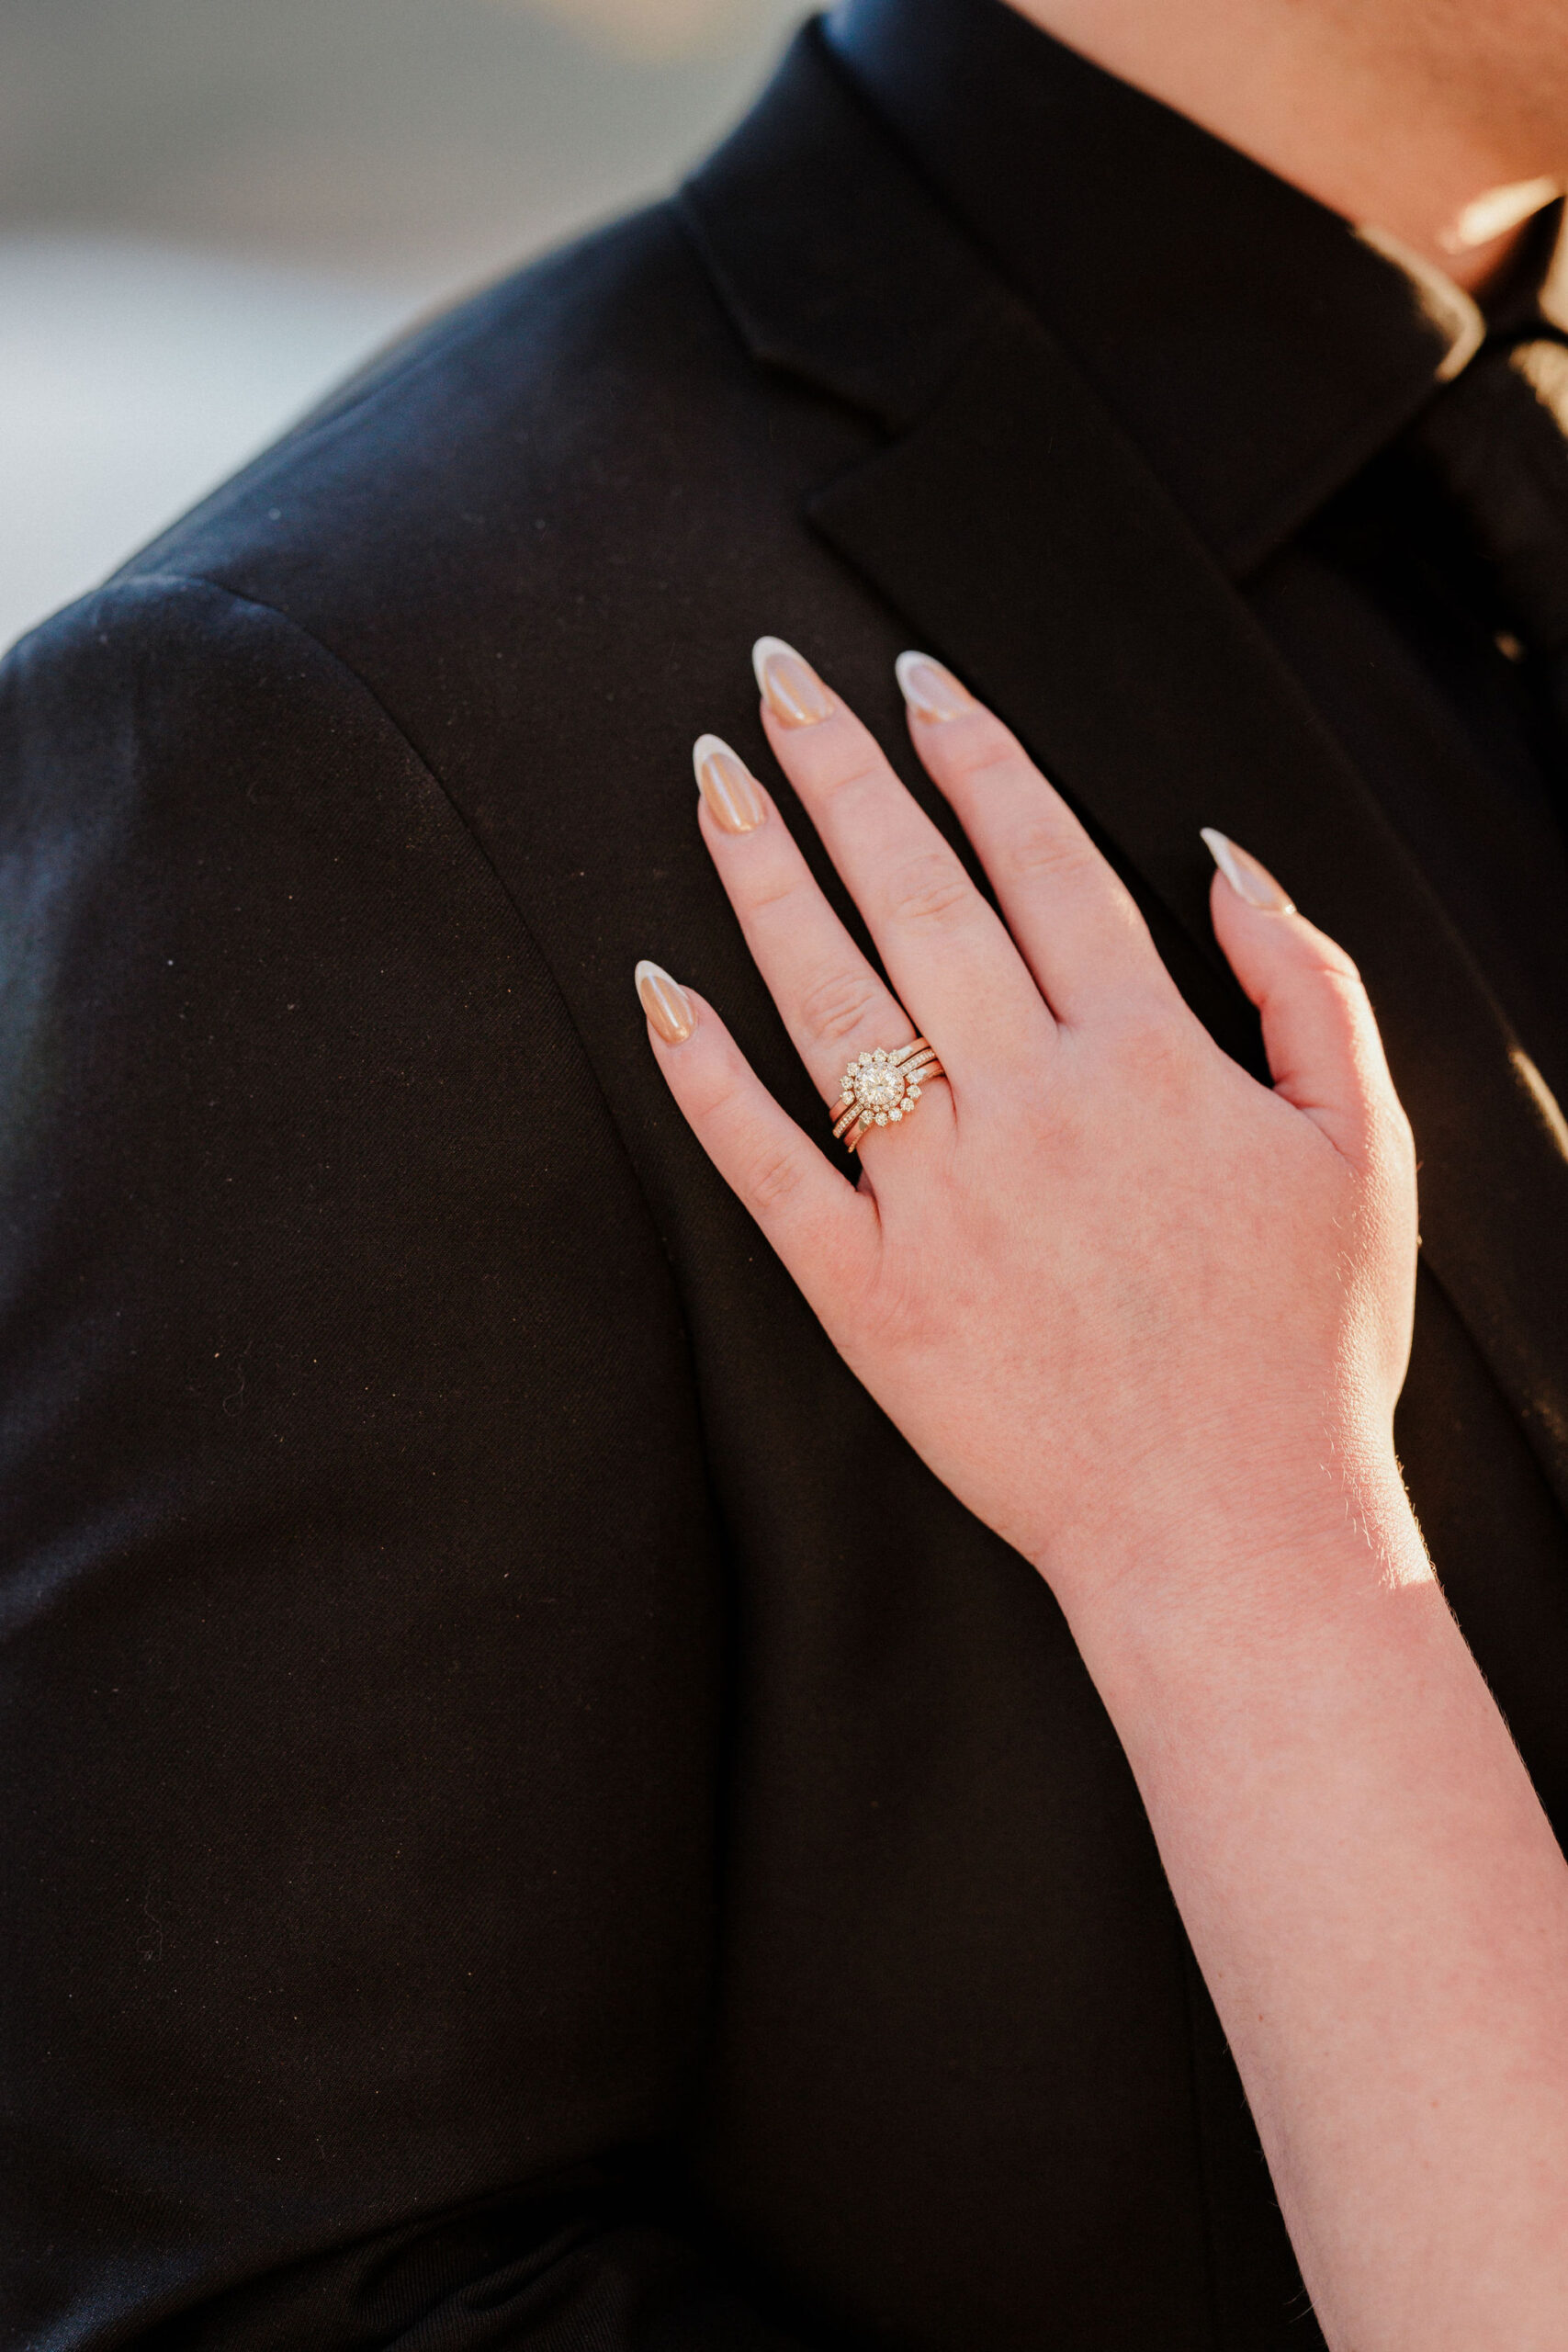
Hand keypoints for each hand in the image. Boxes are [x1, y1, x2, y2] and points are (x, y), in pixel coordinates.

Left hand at [637, 645, 1567, 2350]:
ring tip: (706, 777)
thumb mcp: (1364, 1142)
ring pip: (829, 999)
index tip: (912, 675)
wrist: (1234, 1534)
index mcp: (1146, 1055)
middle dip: (838, 769)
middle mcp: (1030, 1104)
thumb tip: (1220, 854)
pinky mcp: (866, 1292)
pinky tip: (654, 986)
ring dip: (762, 876)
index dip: (971, 753)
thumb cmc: (1306, 1348)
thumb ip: (1306, 982)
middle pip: (916, 895)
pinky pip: (766, 1164)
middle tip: (769, 673)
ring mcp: (937, 1198)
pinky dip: (704, 1074)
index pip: (1039, 857)